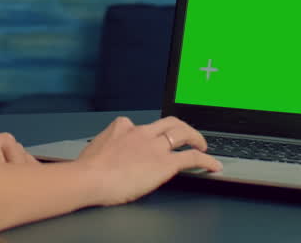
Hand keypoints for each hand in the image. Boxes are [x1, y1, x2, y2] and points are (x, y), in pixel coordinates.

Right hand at [74, 116, 222, 205]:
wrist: (90, 177)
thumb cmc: (88, 169)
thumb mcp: (95, 147)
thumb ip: (106, 144)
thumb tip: (105, 151)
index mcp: (123, 128)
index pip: (141, 125)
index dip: (149, 134)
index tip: (152, 141)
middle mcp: (142, 133)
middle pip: (169, 122)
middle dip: (182, 127)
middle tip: (189, 136)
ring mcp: (155, 147)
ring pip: (183, 133)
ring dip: (196, 137)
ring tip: (203, 146)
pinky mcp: (165, 163)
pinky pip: (191, 157)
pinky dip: (206, 160)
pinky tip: (212, 165)